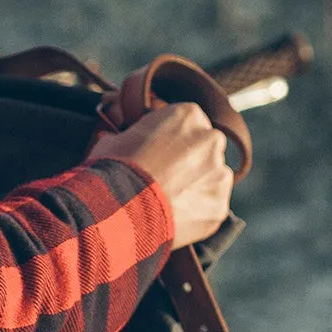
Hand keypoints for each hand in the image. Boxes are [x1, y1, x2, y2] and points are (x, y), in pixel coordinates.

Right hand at [88, 103, 233, 248]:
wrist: (122, 210)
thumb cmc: (115, 169)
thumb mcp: (112, 140)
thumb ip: (128, 136)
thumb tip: (118, 140)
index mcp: (188, 115)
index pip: (186, 121)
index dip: (170, 137)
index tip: (157, 150)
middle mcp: (211, 140)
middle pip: (205, 147)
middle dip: (190, 159)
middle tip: (165, 176)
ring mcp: (219, 174)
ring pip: (212, 177)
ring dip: (196, 185)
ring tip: (168, 200)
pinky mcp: (220, 206)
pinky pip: (210, 206)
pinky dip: (197, 212)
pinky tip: (175, 217)